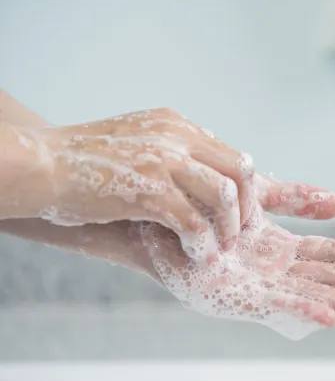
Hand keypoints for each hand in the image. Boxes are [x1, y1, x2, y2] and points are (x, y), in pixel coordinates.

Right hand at [9, 107, 267, 260]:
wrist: (41, 165)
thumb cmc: (84, 160)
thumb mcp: (138, 141)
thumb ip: (170, 152)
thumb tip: (199, 175)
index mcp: (176, 125)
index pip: (230, 154)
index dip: (242, 188)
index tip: (238, 213)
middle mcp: (177, 137)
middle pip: (240, 169)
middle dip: (247, 206)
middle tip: (238, 232)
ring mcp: (164, 161)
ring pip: (225, 195)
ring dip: (229, 227)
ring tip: (220, 247)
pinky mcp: (149, 190)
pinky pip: (194, 222)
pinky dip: (203, 244)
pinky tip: (198, 255)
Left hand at [138, 204, 334, 339]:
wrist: (152, 213)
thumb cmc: (199, 206)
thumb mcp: (256, 196)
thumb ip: (297, 198)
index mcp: (281, 250)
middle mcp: (274, 271)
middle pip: (332, 276)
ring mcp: (257, 285)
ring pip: (312, 295)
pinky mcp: (235, 295)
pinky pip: (275, 304)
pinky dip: (303, 311)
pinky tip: (329, 317)